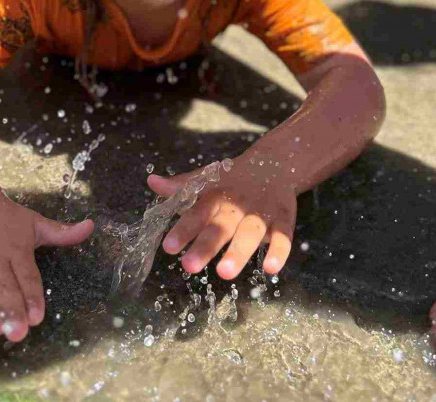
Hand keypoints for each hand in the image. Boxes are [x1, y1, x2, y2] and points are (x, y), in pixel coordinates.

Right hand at [0, 171, 92, 341]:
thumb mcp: (36, 223)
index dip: (32, 297)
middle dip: (11, 310)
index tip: (37, 318)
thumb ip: (62, 233)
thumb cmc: (7, 218)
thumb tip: (91, 227)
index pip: (27, 276)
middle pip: (4, 285)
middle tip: (17, 333)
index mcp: (18, 248)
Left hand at [147, 153, 295, 279]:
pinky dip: (278, 251)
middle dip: (205, 246)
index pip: (197, 212)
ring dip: (238, 251)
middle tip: (188, 266)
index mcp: (216, 195)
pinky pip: (283, 236)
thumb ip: (181, 186)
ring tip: (224, 273)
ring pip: (250, 233)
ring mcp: (261, 212)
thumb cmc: (233, 179)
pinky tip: (270, 269)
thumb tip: (152, 182)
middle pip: (220, 226)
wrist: (275, 163)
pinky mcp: (283, 219)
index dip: (183, 230)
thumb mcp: (208, 179)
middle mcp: (237, 205)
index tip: (168, 247)